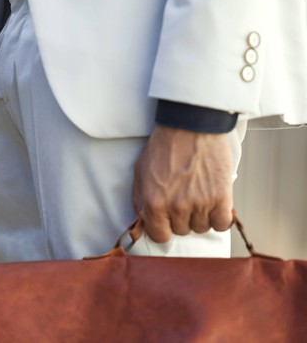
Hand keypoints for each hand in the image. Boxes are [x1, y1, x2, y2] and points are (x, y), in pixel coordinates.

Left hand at [132, 125, 233, 242]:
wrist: (190, 126)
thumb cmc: (165, 146)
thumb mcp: (140, 173)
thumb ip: (140, 201)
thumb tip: (143, 223)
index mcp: (153, 202)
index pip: (159, 236)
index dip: (163, 228)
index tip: (167, 221)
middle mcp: (176, 206)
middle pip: (182, 231)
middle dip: (181, 218)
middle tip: (183, 198)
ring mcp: (199, 203)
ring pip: (202, 227)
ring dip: (200, 215)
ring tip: (198, 194)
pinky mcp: (221, 197)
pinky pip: (222, 224)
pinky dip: (219, 216)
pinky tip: (214, 202)